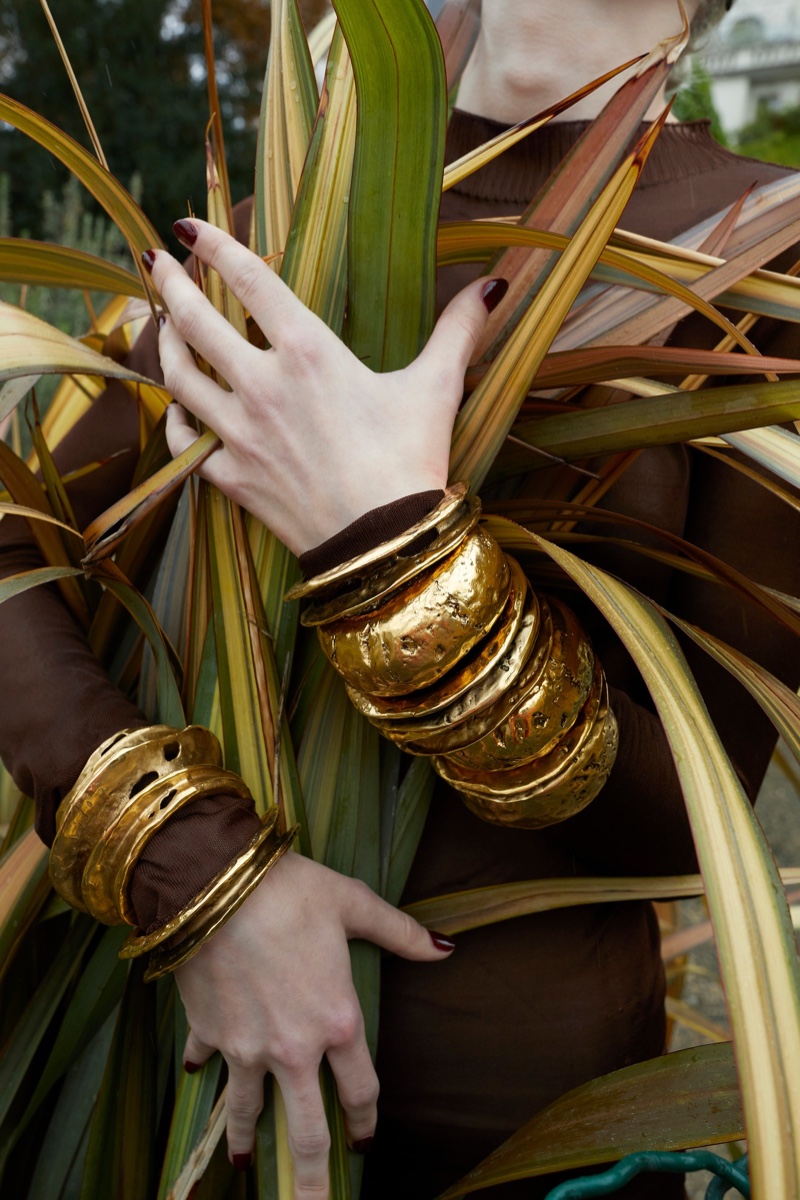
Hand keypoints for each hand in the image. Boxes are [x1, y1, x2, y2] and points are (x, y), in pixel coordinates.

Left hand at [144, 220, 504, 553]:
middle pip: (195, 321)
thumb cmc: (411, 461)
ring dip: (166, 344)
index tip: (189, 225)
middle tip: (154, 260)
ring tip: (164, 325)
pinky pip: (184, 442)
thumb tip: (493, 284)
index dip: (213, 244)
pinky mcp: (231, 477)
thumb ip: (458, 330)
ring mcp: (239, 433)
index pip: (248, 279)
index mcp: (308, 352)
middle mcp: (261, 385)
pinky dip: (175, 420)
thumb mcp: (438, 388)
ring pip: (179, 377)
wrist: (384, 544)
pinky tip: (179, 408)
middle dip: (169, 283)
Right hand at [174, 850, 453, 1197]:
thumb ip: (400, 933)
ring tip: (245, 1166)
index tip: (365, 1141)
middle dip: (311, 1180)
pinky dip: (202, 1069)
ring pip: (247, 1112)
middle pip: (305, 1132)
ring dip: (246, 1141)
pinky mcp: (206, 1032)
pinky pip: (205, 1062)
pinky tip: (198, 1074)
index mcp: (337, 1021)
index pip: (361, 1090)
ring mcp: (245, 1048)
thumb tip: (445, 948)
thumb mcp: (353, 904)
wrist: (215, 884)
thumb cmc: (291, 891)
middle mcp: (293, 1049)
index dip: (366, 1119)